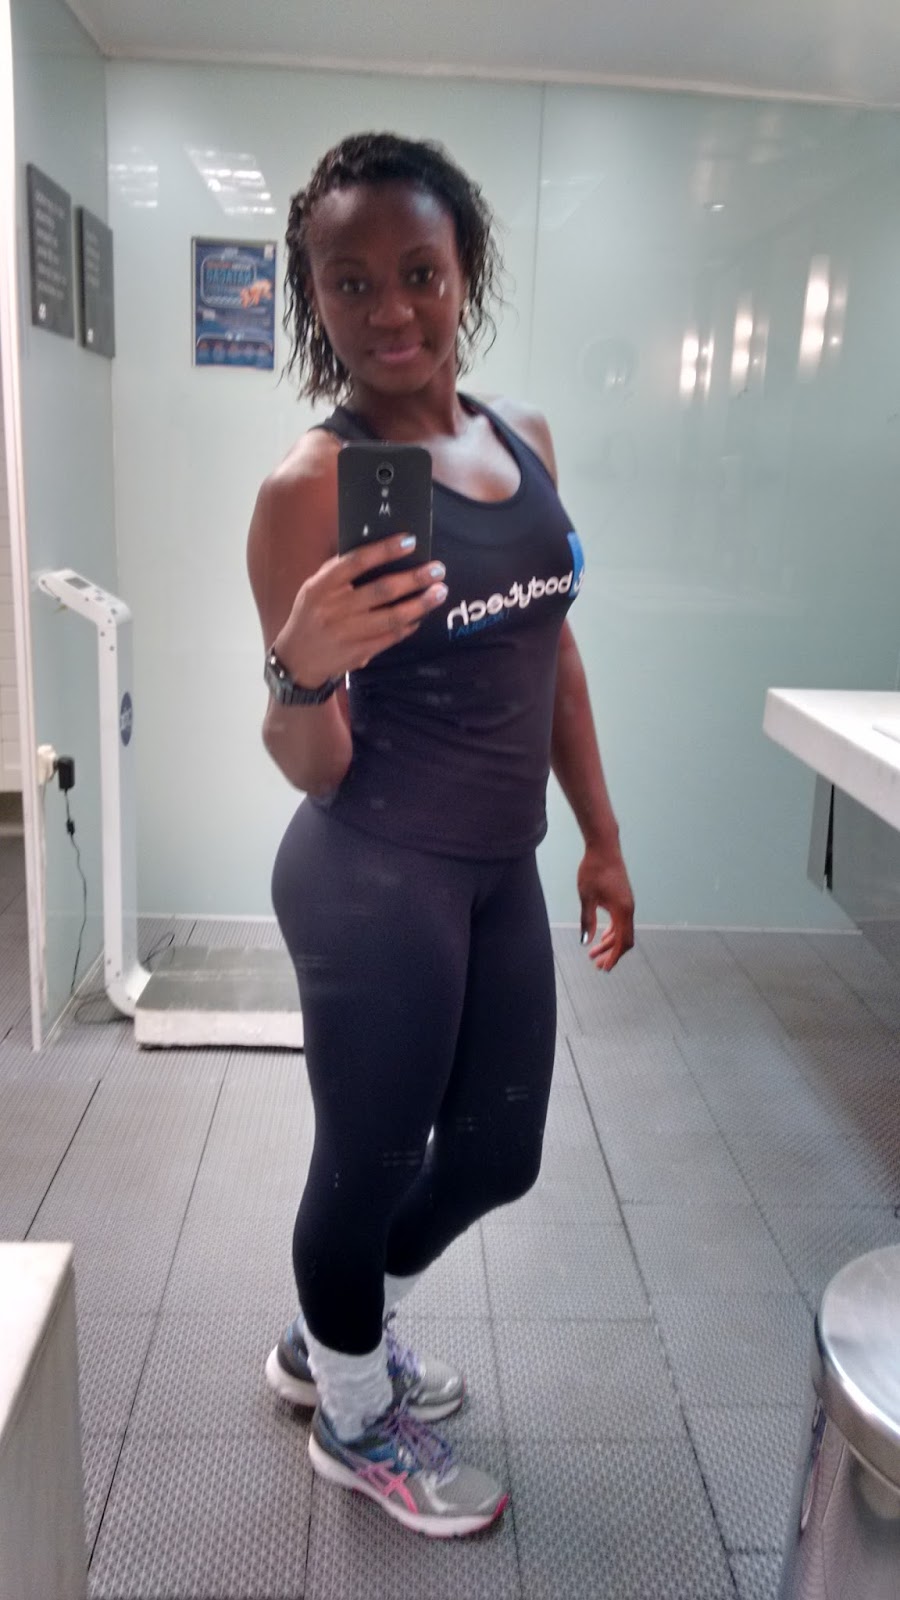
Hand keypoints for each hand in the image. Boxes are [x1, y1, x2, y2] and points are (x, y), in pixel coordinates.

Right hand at [275, 534, 446, 686]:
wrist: (297, 660)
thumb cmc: (311, 615)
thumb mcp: (315, 588)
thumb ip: (339, 570)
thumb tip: (379, 549)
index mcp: (321, 586)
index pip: (356, 561)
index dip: (385, 550)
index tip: (410, 541)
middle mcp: (333, 609)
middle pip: (382, 590)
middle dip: (414, 579)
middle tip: (438, 570)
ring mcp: (346, 633)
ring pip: (392, 616)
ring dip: (420, 604)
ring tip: (439, 592)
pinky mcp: (357, 652)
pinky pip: (390, 636)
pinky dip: (409, 625)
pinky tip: (420, 616)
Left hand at [577, 843, 634, 971]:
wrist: (604, 848)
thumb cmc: (594, 871)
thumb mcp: (586, 897)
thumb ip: (587, 921)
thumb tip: (585, 942)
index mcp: (623, 911)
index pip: (622, 941)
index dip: (614, 957)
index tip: (604, 968)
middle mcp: (629, 909)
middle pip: (623, 939)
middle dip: (610, 953)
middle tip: (596, 964)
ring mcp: (627, 903)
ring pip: (621, 930)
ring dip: (609, 943)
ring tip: (593, 953)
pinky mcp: (622, 898)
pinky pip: (620, 920)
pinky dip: (612, 931)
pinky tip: (600, 936)